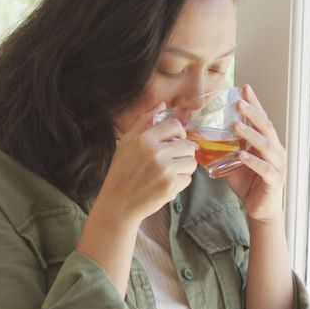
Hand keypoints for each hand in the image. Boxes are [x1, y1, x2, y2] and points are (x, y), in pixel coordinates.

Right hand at [99, 102, 196, 225]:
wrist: (118, 204)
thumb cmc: (121, 172)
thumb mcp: (126, 142)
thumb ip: (143, 121)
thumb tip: (162, 104)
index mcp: (144, 139)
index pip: (175, 126)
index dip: (180, 133)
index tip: (176, 141)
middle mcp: (156, 153)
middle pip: (188, 145)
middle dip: (183, 153)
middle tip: (172, 160)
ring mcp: (165, 170)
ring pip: (191, 162)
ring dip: (184, 168)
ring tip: (168, 173)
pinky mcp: (171, 186)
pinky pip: (188, 179)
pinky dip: (180, 182)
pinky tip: (166, 184)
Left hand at [223, 84, 286, 224]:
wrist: (261, 210)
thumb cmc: (248, 184)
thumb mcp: (233, 163)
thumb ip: (222, 151)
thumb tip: (197, 140)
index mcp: (267, 143)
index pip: (261, 119)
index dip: (254, 103)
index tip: (245, 87)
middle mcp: (275, 151)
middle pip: (266, 127)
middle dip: (253, 113)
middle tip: (239, 102)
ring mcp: (277, 165)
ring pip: (266, 146)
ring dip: (251, 134)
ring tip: (237, 125)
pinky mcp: (274, 180)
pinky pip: (264, 168)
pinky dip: (253, 161)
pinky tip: (242, 156)